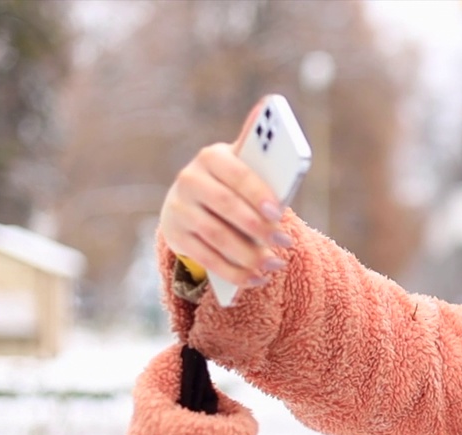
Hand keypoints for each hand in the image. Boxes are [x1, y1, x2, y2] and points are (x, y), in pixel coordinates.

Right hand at [158, 98, 290, 289]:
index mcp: (212, 157)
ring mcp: (178, 209)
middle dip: (258, 229)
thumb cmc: (235, 184)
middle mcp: (189, 180)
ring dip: (248, 255)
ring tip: (275, 264)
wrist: (193, 202)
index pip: (235, 173)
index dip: (257, 194)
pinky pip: (206, 259)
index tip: (280, 213)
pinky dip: (235, 272)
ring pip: (215, 236)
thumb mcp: (246, 170)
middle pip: (225, 207)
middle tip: (286, 244)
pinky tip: (258, 278)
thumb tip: (273, 129)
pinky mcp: (175, 236)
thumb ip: (260, 162)